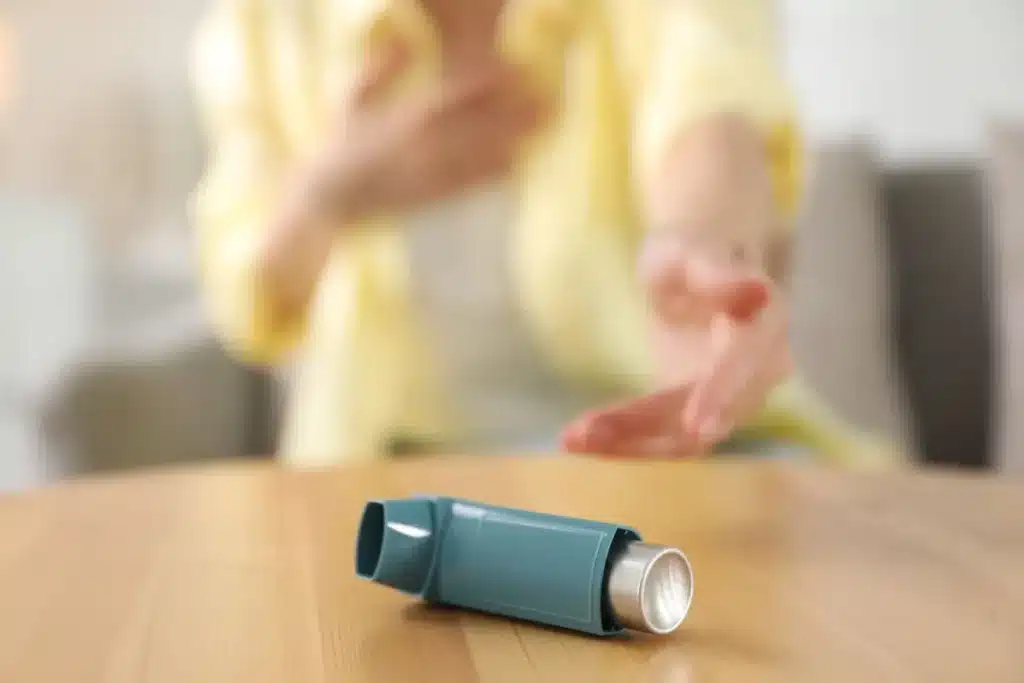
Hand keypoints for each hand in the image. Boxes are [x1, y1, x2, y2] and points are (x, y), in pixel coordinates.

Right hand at [309, 39, 547, 222]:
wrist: (327, 202)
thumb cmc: (338, 147)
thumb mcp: (350, 101)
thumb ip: (377, 71)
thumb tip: (402, 40)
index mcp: (399, 120)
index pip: (450, 97)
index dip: (485, 83)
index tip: (514, 67)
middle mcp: (417, 149)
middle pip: (475, 126)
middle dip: (513, 111)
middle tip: (548, 95)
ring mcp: (425, 176)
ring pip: (478, 156)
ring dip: (513, 140)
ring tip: (544, 126)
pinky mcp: (429, 200)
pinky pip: (467, 187)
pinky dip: (493, 176)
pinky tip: (519, 163)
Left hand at [561, 231, 791, 456]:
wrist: (694, 270)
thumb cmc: (693, 250)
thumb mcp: (694, 253)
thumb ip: (719, 276)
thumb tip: (758, 292)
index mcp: (763, 328)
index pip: (743, 368)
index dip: (721, 395)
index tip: (695, 426)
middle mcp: (756, 375)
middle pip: (707, 415)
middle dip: (649, 427)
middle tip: (587, 431)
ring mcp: (727, 402)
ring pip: (681, 438)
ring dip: (628, 442)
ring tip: (573, 437)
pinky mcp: (695, 416)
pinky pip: (663, 439)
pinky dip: (623, 441)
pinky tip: (578, 438)